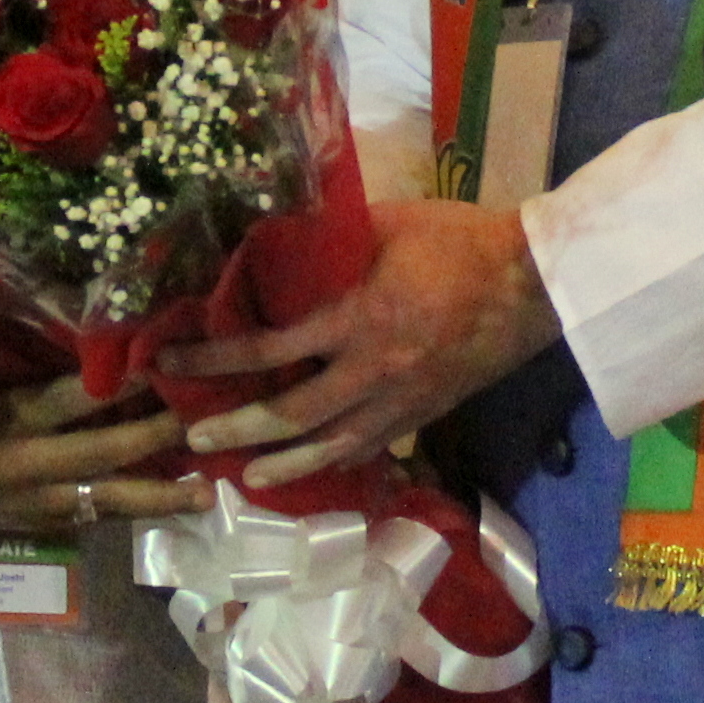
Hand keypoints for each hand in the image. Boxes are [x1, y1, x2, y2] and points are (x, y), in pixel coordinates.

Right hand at [0, 371, 204, 527]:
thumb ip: (20, 367)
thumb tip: (86, 340)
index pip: (70, 399)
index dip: (120, 385)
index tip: (163, 362)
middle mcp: (20, 466)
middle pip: (102, 454)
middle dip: (156, 437)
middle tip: (203, 420)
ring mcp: (28, 504)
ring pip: (105, 501)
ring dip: (159, 496)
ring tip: (208, 494)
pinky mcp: (31, 526)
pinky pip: (91, 519)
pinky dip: (131, 512)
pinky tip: (169, 509)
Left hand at [155, 199, 561, 484]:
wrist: (535, 282)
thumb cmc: (459, 241)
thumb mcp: (386, 224)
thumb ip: (329, 240)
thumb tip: (274, 240)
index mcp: (358, 321)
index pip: (268, 350)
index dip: (213, 362)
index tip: (169, 367)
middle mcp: (373, 373)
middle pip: (290, 415)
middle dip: (236, 429)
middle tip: (192, 441)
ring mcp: (402, 402)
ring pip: (331, 447)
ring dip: (283, 465)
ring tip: (246, 478)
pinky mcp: (426, 415)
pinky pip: (372, 447)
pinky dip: (336, 461)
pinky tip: (313, 467)